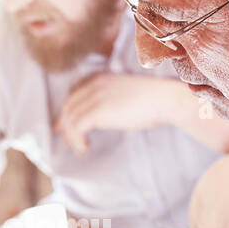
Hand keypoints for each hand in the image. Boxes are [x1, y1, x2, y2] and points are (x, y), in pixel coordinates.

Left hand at [54, 73, 176, 152]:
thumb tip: (104, 117)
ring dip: (71, 136)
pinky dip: (76, 139)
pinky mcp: (99, 110)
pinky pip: (77, 127)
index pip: (74, 95)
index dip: (66, 112)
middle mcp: (94, 85)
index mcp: (100, 79)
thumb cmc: (154, 102)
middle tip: (69, 142)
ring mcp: (96, 96)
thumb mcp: (126, 96)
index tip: (64, 126)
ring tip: (80, 148)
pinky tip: (85, 147)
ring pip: (70, 118)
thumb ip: (111, 102)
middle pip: (68, 106)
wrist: (165, 99)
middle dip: (65, 125)